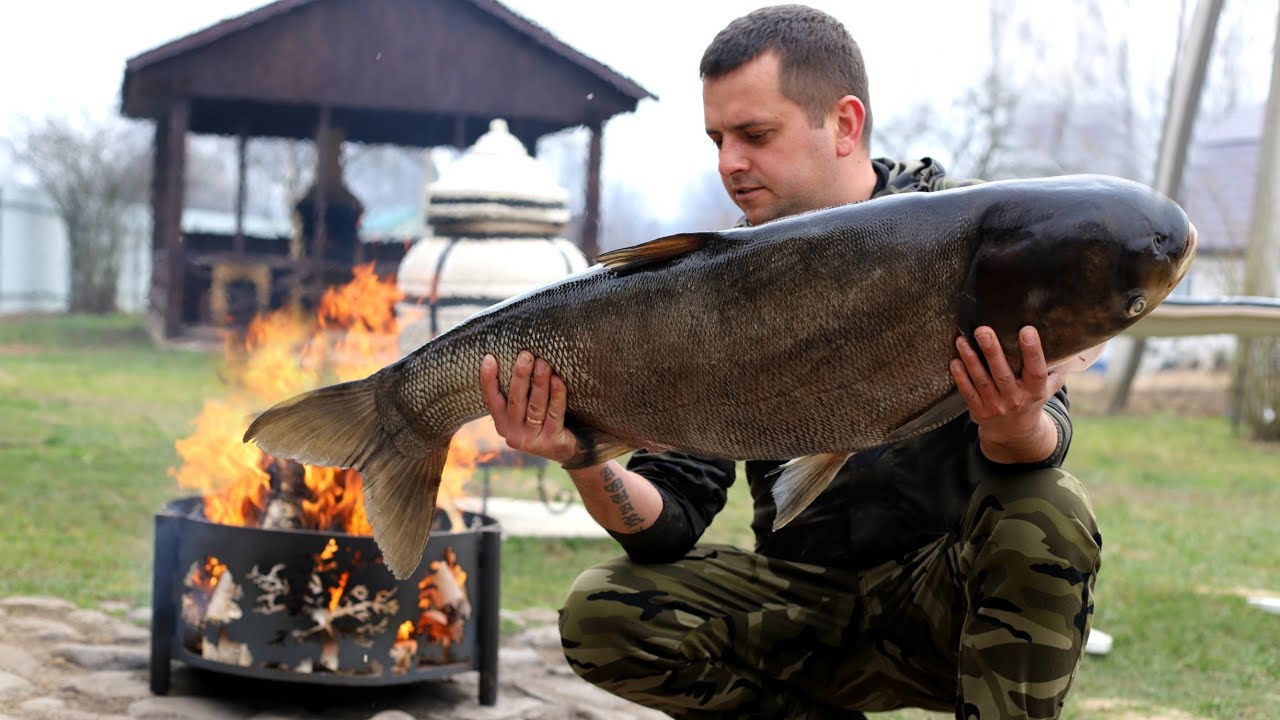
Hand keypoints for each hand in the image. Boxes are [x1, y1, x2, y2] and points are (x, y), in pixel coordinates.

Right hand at [480, 351, 578, 464]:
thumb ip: (519, 393)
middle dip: (520, 376)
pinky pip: (554, 414)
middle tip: (526, 355)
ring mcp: (531, 440)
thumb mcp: (526, 410)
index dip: (488, 380)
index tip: (489, 358)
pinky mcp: (550, 442)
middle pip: (515, 401)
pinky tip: (558, 381)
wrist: (567, 449)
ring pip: (535, 407)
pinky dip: (557, 396)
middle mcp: (513, 434)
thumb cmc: (544, 420)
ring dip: (539, 383)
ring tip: (544, 364)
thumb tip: (519, 358)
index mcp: (502, 423)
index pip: (491, 400)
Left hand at [950, 326, 1062, 463]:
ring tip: (962, 340)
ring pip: (982, 381)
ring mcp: (996, 406)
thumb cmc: (1031, 401)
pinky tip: (954, 361)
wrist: (1015, 435)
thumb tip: (1067, 346)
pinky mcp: (979, 411)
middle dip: (992, 351)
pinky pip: (968, 392)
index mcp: (1035, 391)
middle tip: (982, 330)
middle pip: (1002, 373)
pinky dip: (960, 377)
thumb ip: (1054, 371)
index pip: (1036, 370)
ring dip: (971, 359)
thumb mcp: (1047, 389)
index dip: (1032, 351)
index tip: (1027, 330)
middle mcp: (1015, 399)